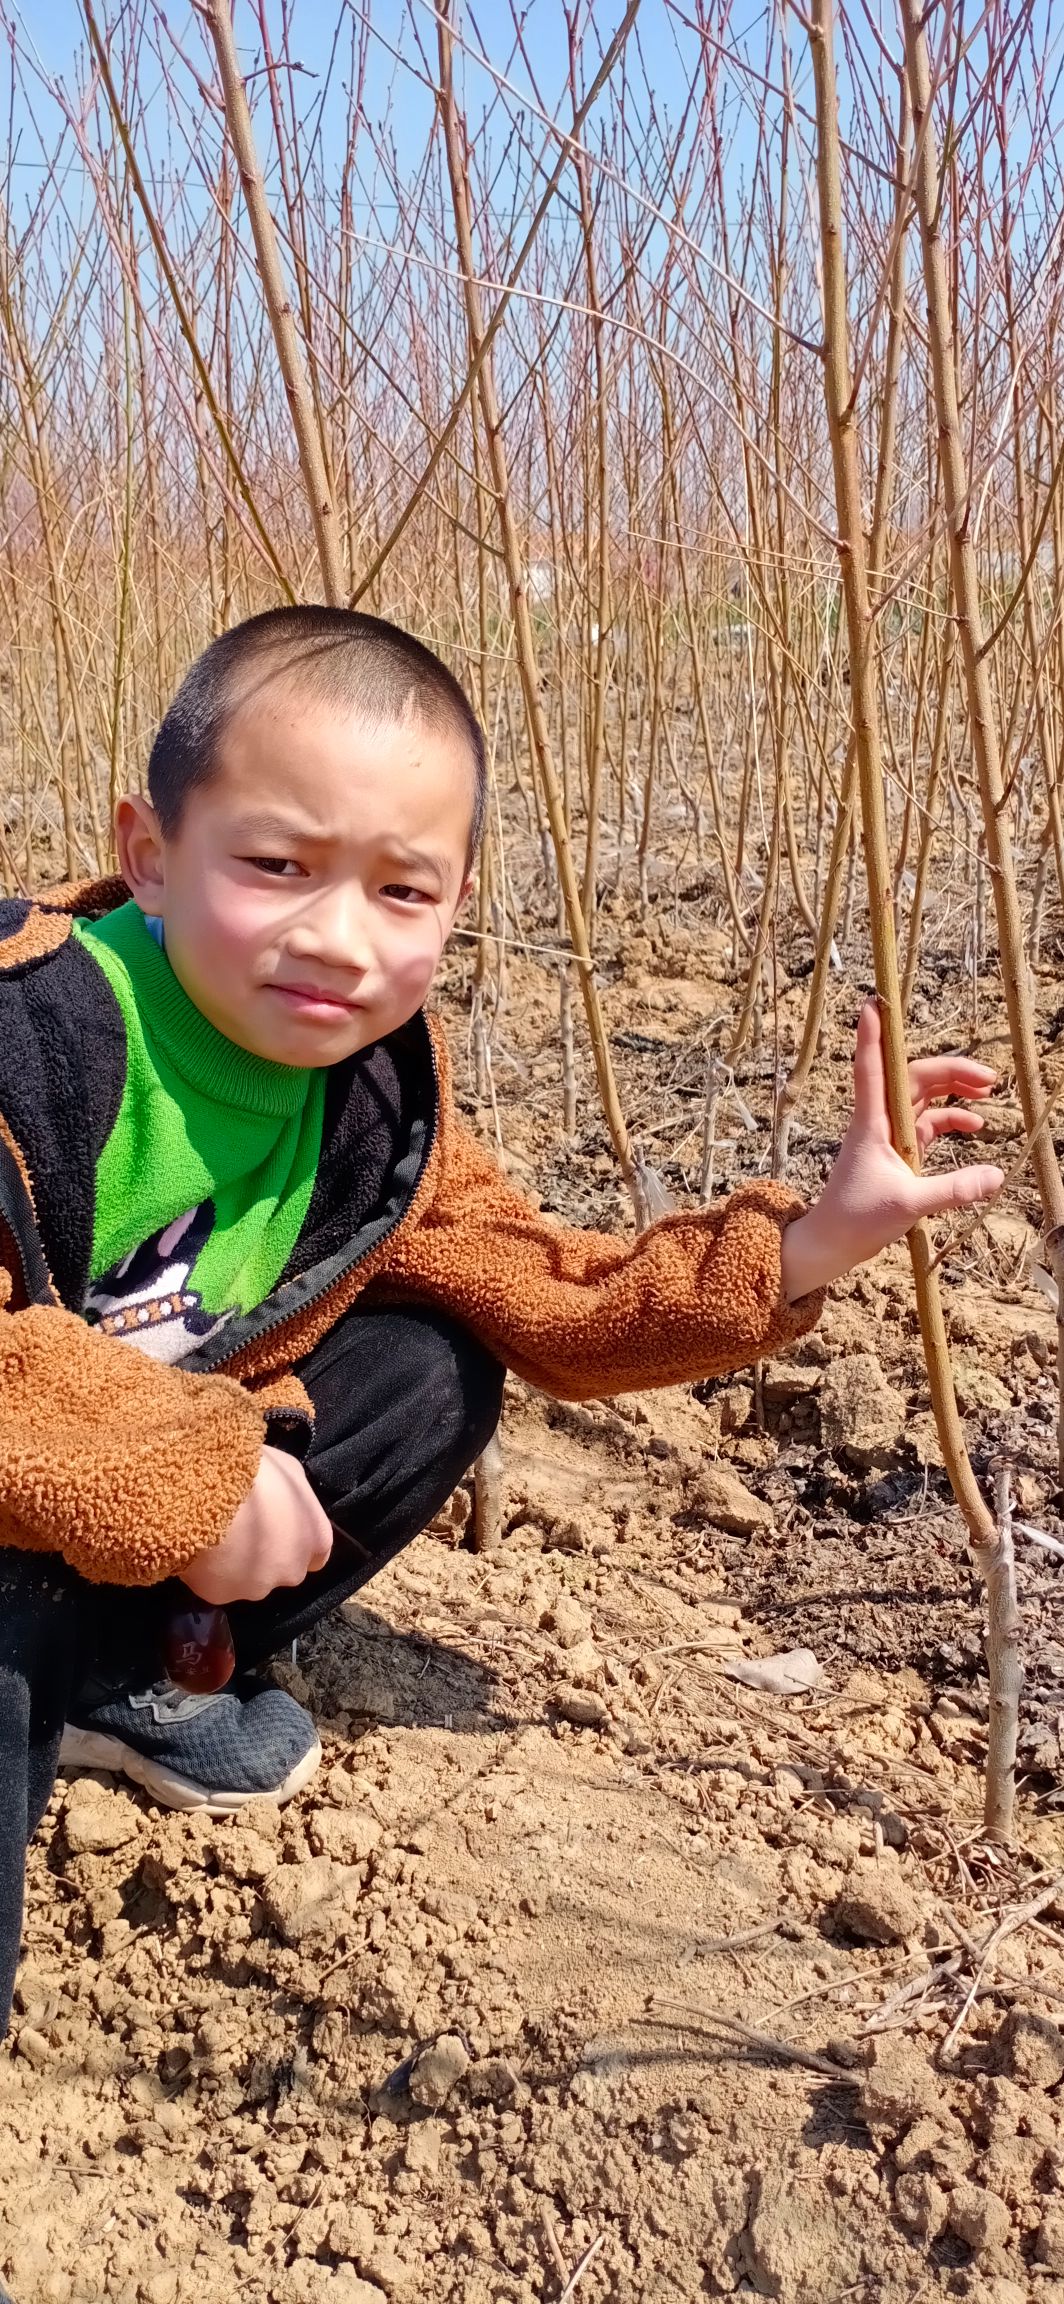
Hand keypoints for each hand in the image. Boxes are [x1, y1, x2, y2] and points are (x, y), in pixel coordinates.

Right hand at [182, 1442, 333, 1603]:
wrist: (204, 1491)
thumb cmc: (254, 1472)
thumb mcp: (288, 1470)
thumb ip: (295, 1496)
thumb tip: (286, 1503)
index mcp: (315, 1540)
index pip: (315, 1554)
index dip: (293, 1540)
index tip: (274, 1527)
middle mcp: (292, 1571)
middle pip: (281, 1570)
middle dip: (265, 1555)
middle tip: (241, 1529)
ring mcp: (257, 1587)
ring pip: (247, 1580)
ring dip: (235, 1564)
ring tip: (215, 1536)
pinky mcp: (221, 1596)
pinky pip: (215, 1584)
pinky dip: (208, 1571)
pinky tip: (198, 1546)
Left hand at [781, 998, 1003, 1300]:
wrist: (833, 1242)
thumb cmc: (857, 1219)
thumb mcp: (910, 1204)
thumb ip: (955, 1189)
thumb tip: (997, 1175)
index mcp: (872, 1123)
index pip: (871, 1068)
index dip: (872, 1035)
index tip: (872, 1003)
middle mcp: (879, 1121)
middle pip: (913, 1079)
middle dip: (950, 1070)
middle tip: (988, 1076)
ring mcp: (889, 1136)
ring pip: (922, 1099)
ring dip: (953, 1090)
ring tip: (988, 1090)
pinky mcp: (897, 1153)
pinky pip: (927, 1125)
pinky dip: (950, 1120)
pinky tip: (974, 1125)